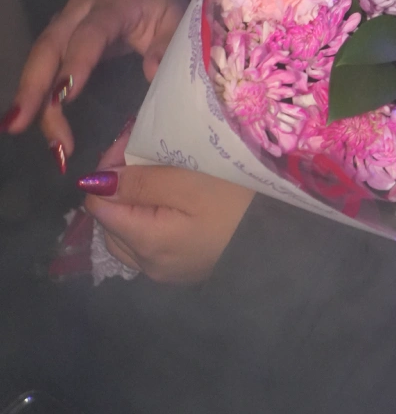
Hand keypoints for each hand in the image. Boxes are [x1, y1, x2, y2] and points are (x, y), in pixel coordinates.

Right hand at [4, 0, 186, 155]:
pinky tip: (31, 117)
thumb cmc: (165, 8)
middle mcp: (83, 8)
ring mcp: (67, 20)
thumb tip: (150, 72)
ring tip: (22, 127)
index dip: (77, 61)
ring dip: (30, 93)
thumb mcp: (178, 22)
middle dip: (35, 84)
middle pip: (52, 44)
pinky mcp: (61, 35)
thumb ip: (168, 45)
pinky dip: (35, 90)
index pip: (92, 31)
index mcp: (116, 2)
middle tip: (22, 122)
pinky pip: (43, 61)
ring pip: (41, 55)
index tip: (67, 95)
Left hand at [80, 138, 254, 283]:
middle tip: (143, 150)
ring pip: (126, 234)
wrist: (283, 236)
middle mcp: (147, 265)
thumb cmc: (238, 203)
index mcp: (146, 241)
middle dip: (119, 184)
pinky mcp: (183, 269)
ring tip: (155, 172)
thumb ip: (141, 182)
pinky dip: (148, 220)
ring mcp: (166, 271)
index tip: (132, 142)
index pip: (99, 204)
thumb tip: (94, 183)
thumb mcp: (190, 182)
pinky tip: (169, 201)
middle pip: (110, 221)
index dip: (109, 169)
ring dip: (132, 202)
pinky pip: (148, 244)